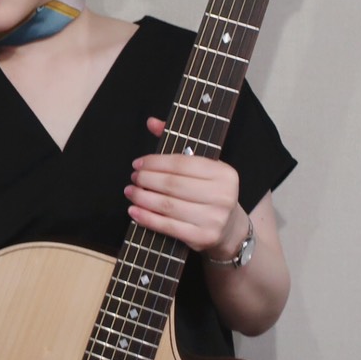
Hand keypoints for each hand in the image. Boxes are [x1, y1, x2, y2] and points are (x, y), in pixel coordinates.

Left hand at [125, 117, 245, 255]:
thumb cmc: (210, 193)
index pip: (181, 163)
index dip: (155, 162)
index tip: (138, 163)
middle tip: (133, 178)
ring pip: (167, 205)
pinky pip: (168, 226)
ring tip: (130, 192)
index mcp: (224, 172)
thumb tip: (151, 122)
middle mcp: (222, 195)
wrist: (229, 230)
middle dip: (146, 180)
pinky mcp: (203, 237)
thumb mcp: (202, 167)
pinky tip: (134, 211)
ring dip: (142, 198)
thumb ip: (177, 142)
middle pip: (172, 184)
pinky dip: (147, 218)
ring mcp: (214, 218)